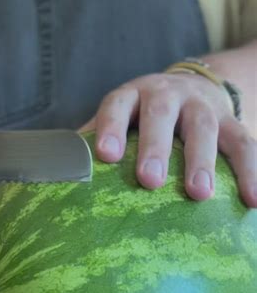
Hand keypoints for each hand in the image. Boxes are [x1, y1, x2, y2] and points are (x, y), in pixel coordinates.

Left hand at [82, 72, 256, 207]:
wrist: (193, 91)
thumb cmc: (141, 123)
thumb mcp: (119, 124)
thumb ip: (93, 147)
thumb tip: (55, 180)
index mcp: (132, 97)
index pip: (117, 105)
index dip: (111, 127)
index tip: (105, 156)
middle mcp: (168, 96)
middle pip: (162, 114)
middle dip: (156, 146)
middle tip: (149, 181)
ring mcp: (202, 108)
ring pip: (205, 128)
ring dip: (202, 162)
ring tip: (199, 195)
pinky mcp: (231, 123)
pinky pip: (245, 145)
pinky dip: (252, 172)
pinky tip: (253, 201)